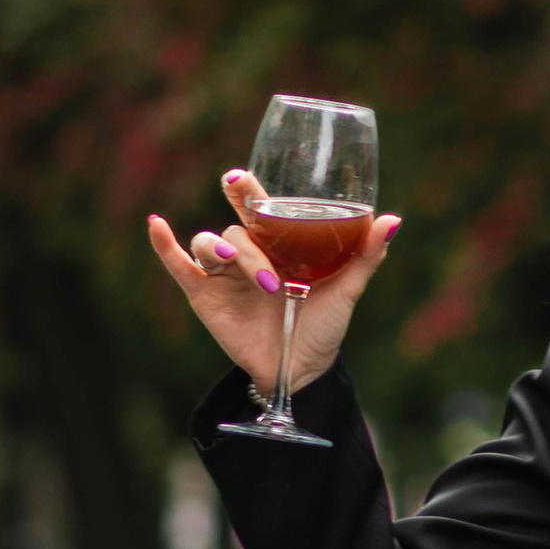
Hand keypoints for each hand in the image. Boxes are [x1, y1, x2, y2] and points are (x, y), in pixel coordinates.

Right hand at [146, 171, 400, 395]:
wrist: (299, 371)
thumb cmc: (321, 328)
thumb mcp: (347, 291)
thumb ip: (365, 256)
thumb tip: (392, 220)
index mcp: (278, 243)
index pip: (261, 206)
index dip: (252, 188)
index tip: (247, 177)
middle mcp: (248, 252)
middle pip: (236, 218)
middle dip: (236, 198)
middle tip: (241, 187)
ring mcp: (224, 274)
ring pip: (212, 243)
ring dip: (226, 249)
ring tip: (251, 273)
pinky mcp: (204, 296)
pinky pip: (178, 265)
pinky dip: (164, 246)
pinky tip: (156, 226)